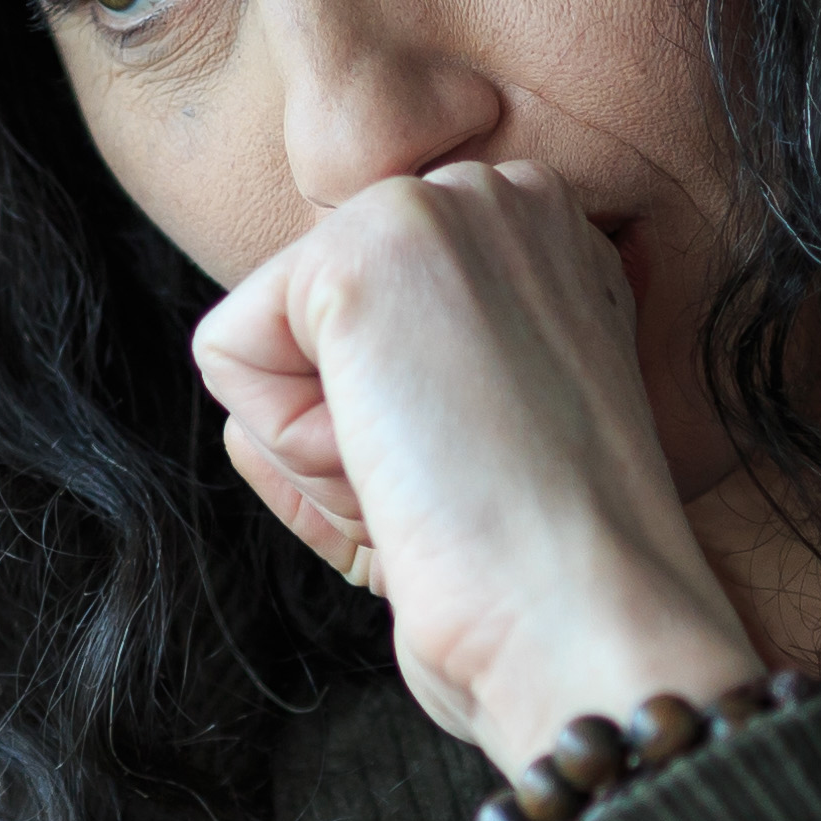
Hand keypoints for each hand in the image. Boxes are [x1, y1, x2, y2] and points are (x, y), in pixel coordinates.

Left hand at [188, 161, 763, 760]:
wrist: (592, 620)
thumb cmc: (541, 575)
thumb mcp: (470, 456)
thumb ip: (384, 390)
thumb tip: (236, 389)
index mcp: (542, 248)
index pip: (365, 322)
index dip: (396, 429)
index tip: (487, 473)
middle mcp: (501, 201)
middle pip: (307, 323)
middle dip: (349, 430)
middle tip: (459, 483)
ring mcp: (438, 209)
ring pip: (265, 339)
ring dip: (321, 449)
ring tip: (436, 478)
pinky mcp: (366, 248)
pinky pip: (228, 356)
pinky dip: (289, 447)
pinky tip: (398, 467)